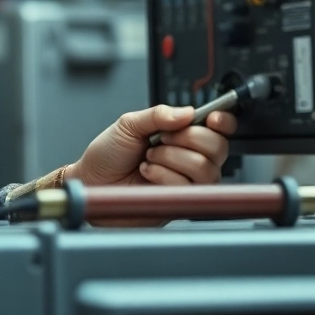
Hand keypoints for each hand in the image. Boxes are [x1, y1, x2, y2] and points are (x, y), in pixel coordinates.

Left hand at [69, 105, 236, 188]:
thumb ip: (157, 115)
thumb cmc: (107, 155)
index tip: (212, 118)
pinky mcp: (180, 202)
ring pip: (204, 167)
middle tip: (159, 140)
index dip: (222, 122)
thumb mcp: (129, 125)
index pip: (219, 129)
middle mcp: (191, 159)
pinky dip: (161, 175)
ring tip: (148, 159)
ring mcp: (188, 182)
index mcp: (183, 136)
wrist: (91, 182)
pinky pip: (186, 185)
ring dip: (169, 158)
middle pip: (218, 147)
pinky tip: (146, 174)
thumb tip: (187, 112)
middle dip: (186, 139)